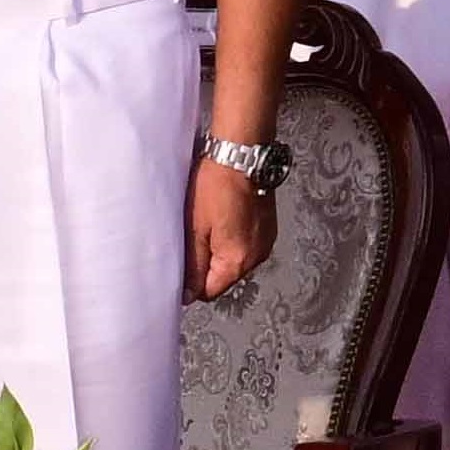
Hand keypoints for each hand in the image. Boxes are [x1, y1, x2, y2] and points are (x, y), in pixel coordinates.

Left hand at [185, 159, 268, 302]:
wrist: (241, 155)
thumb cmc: (215, 186)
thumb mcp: (195, 229)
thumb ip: (193, 266)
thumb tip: (189, 294)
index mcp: (238, 261)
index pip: (209, 292)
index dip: (191, 282)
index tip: (181, 262)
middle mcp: (257, 257)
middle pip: (224, 276)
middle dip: (206, 264)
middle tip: (192, 236)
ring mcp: (265, 242)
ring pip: (234, 260)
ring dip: (219, 249)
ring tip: (209, 223)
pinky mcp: (268, 228)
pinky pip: (245, 244)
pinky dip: (233, 237)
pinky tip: (223, 217)